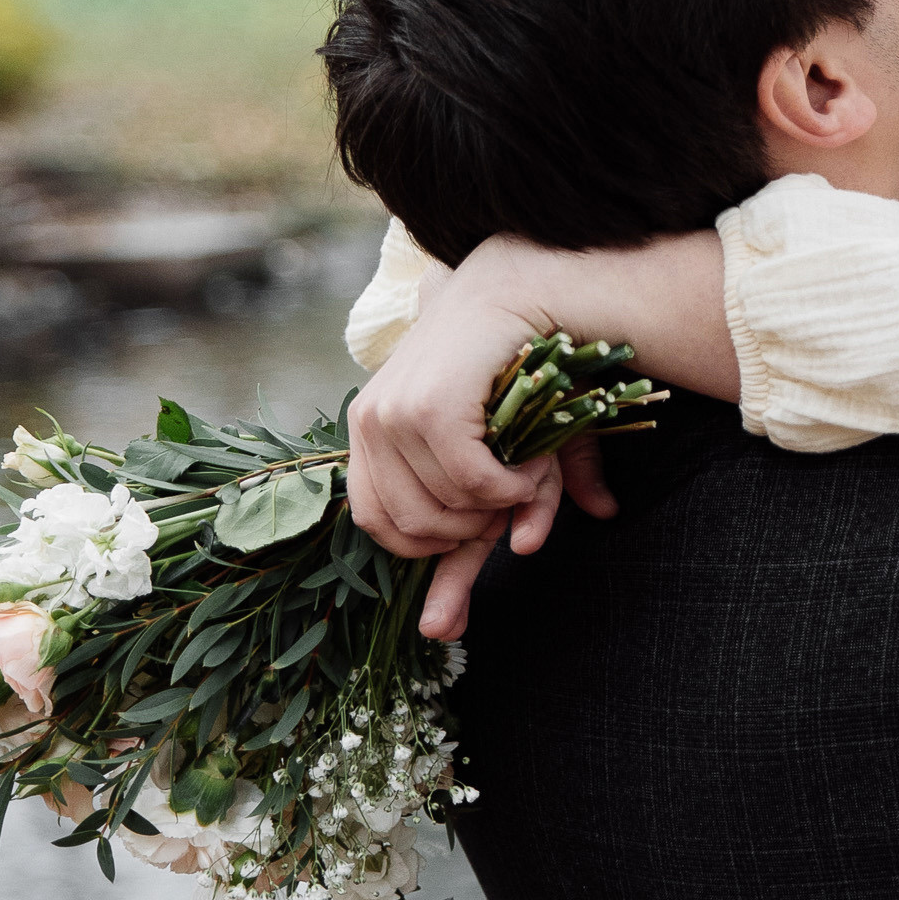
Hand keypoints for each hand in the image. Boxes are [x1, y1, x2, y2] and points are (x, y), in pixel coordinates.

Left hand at [346, 250, 630, 639]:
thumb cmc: (518, 375)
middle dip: (471, 533)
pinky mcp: (425, 404)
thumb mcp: (508, 463)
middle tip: (514, 500)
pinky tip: (530, 463)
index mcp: (371, 435)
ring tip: (529, 468)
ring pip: (440, 511)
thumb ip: (484, 531)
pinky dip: (508, 488)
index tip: (471, 565)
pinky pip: (467, 482)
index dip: (431, 555)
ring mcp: (389, 413)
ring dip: (497, 507)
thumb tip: (464, 612)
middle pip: (408, 532)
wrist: (528, 287)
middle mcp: (368, 424)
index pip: (377, 528)